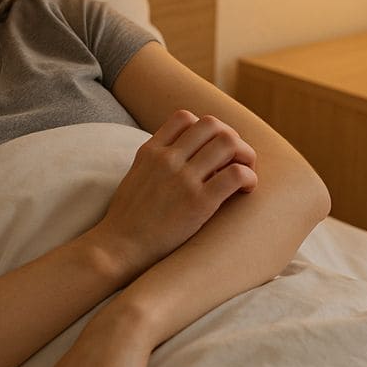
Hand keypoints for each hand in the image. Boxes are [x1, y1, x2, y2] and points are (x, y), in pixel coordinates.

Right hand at [90, 110, 257, 278]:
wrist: (119, 248)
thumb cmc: (128, 219)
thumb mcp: (135, 176)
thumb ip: (156, 161)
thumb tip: (182, 155)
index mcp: (150, 151)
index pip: (185, 117)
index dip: (205, 129)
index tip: (210, 149)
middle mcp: (167, 159)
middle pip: (212, 125)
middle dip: (231, 137)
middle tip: (236, 159)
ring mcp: (183, 179)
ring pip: (228, 143)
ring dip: (245, 154)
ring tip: (245, 172)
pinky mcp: (198, 203)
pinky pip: (235, 174)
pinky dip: (248, 177)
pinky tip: (246, 189)